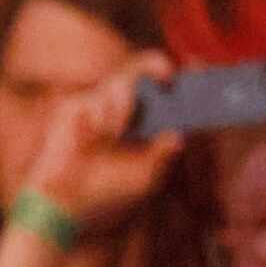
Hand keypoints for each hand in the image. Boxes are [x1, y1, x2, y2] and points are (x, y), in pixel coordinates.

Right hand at [20, 56, 182, 232]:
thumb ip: (163, 152)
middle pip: (140, 68)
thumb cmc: (106, 191)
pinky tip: (94, 138)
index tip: (198, 66)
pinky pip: (95, 98)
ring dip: (123, 106)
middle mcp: (121, 108)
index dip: (178, 76)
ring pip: (119, 81)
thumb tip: (181, 134)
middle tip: (169, 75)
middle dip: (156, 65)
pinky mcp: (74, 107)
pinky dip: (100, 118)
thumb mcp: (145, 175)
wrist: (67, 202)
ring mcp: (96, 105)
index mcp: (141, 121)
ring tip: (113, 137)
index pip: (161, 89)